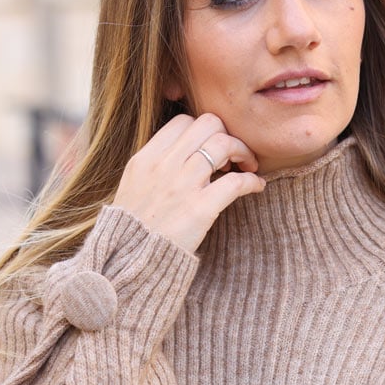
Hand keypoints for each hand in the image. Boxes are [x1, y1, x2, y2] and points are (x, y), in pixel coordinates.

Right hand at [111, 112, 265, 253]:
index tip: (210, 149)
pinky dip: (251, 181)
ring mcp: (183, 186)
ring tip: (248, 166)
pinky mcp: (200, 210)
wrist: (128, 263)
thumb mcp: (133, 189)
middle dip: (227, 134)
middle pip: (208, 124)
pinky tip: (256, 186)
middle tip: (233, 156)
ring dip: (243, 152)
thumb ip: (155, 169)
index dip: (203, 130)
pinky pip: (235, 182)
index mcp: (146, 158)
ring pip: (224, 145)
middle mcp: (165, 166)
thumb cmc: (133, 232)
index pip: (183, 121)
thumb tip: (181, 157)